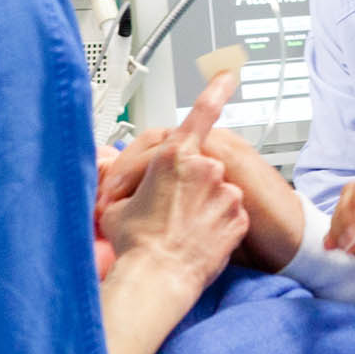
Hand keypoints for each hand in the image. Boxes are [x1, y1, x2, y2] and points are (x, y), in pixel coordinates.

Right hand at [100, 75, 245, 296]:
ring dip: (200, 207)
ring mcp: (226, 192)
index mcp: (174, 156)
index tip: (228, 75)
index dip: (215, 91)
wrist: (158, 278)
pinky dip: (215, 225)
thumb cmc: (136, 243)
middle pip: (198, 167)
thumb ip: (128, 187)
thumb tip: (121, 189)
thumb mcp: (116, 206)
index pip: (200, 114)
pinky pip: (228, 215)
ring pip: (215, 192)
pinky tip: (196, 240)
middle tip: (163, 211)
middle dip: (184, 186)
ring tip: (178, 233)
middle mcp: (206, 167)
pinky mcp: (238, 218)